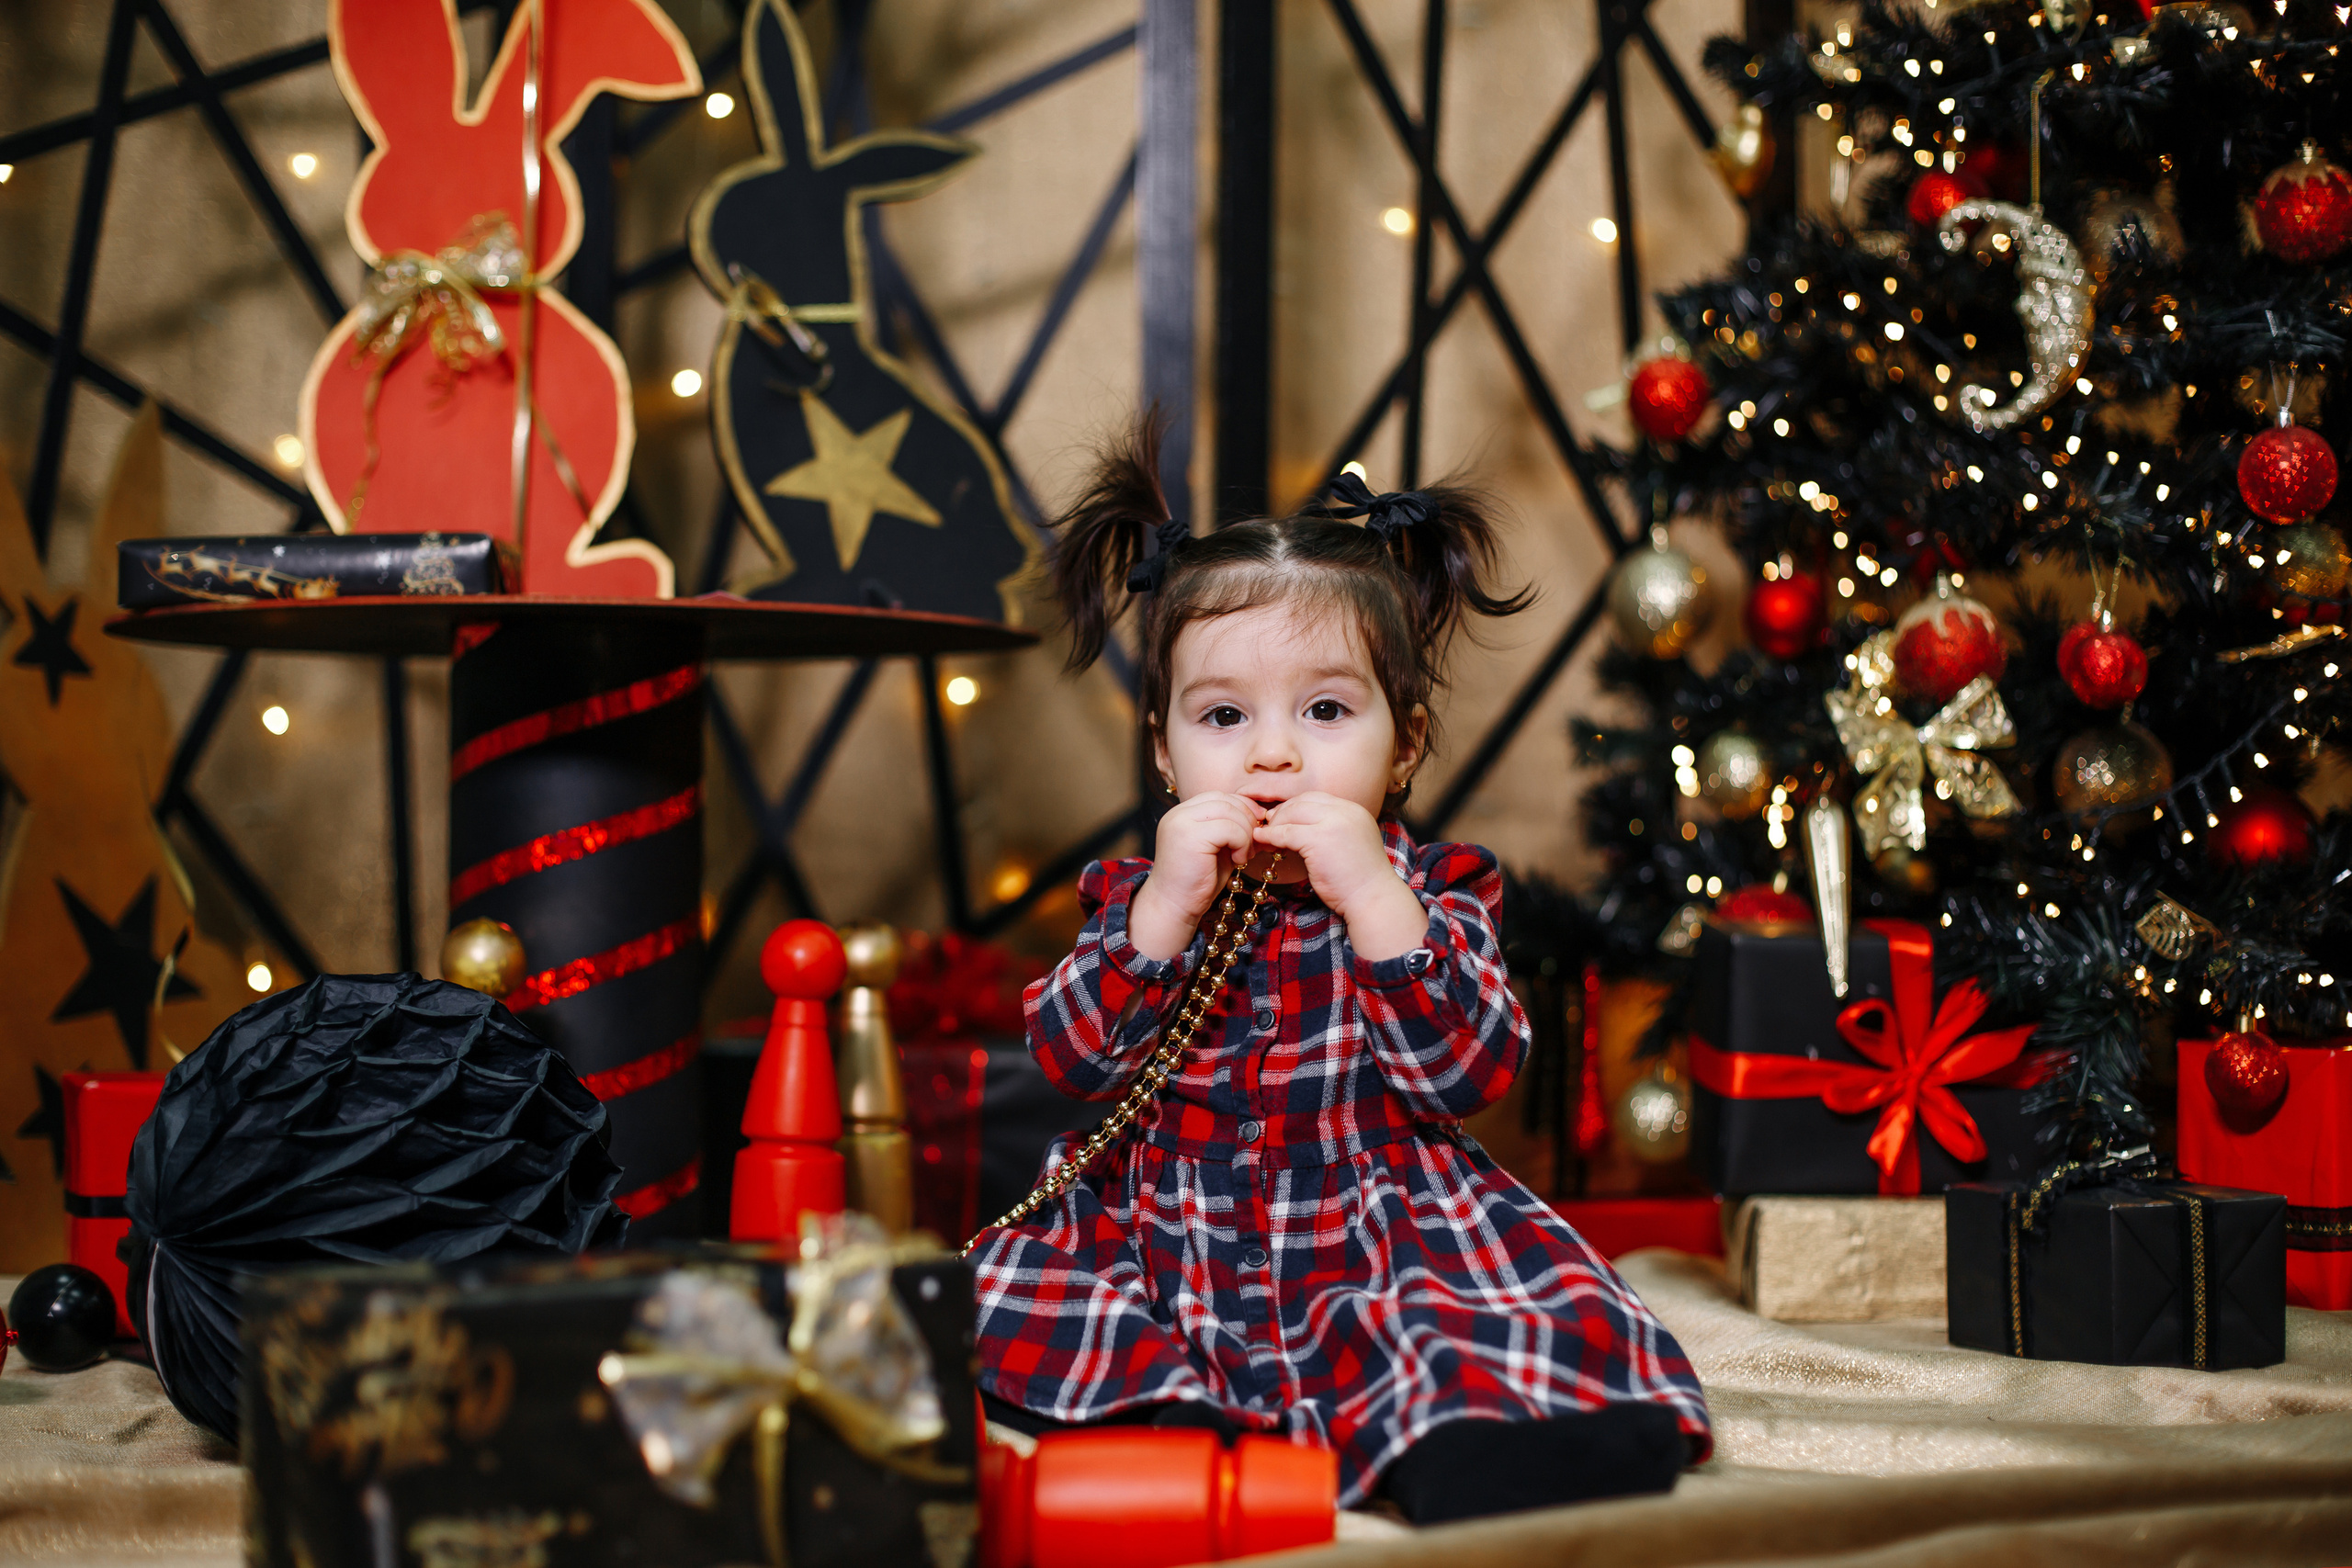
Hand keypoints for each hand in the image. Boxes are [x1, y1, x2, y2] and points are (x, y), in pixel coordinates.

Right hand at [1129, 792, 1264, 959]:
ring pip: (1229, 812)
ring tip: (1245, 855)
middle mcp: (1179, 813)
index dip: (1243, 808)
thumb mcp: (1219, 848)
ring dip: (1246, 833)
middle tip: (1254, 844)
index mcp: (1183, 813)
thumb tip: (1263, 816)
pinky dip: (1241, 843)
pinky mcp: (1189, 837)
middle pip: (1225, 800)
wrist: (1174, 907)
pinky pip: (1229, 829)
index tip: (1256, 828)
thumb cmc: (1198, 881)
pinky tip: (1238, 861)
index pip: (1219, 796)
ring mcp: (1181, 822)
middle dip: (1247, 819)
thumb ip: (1234, 829)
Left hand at [1250, 793, 1428, 960]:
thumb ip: (1328, 830)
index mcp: (1354, 810)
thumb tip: (1297, 827)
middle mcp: (1345, 811)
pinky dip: (1270, 835)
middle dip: (1282, 812)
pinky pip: (1286, 832)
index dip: (1295, 806)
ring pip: (1292, 813)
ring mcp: (1333, 822)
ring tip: (1264, 835)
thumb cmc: (1359, 879)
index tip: (1282, 818)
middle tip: (1268, 825)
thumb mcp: (1347, 844)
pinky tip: (1262, 840)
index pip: (1316, 798)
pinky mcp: (1319, 839)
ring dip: (1275, 823)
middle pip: (1303, 801)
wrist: (1373, 898)